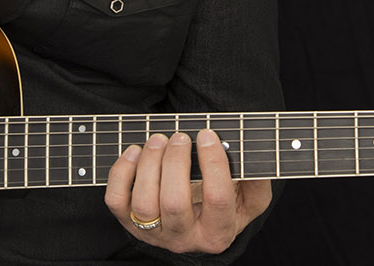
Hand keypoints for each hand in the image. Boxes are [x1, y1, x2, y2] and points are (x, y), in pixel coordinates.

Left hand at [103, 129, 271, 254]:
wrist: (199, 223)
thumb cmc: (227, 203)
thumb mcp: (251, 198)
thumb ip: (257, 180)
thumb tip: (250, 156)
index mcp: (218, 233)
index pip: (217, 199)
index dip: (213, 164)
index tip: (208, 135)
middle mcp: (185, 239)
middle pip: (174, 203)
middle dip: (175, 162)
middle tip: (181, 136)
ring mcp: (154, 233)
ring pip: (144, 203)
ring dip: (149, 165)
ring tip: (159, 139)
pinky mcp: (130, 223)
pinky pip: (117, 201)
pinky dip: (121, 173)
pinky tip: (135, 152)